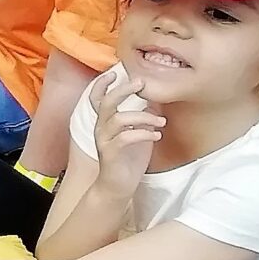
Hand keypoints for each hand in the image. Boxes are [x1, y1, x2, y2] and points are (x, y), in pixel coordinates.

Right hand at [88, 65, 163, 197]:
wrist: (117, 186)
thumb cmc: (128, 159)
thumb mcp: (137, 133)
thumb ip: (142, 118)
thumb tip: (154, 102)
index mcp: (105, 122)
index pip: (97, 98)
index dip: (103, 84)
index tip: (116, 73)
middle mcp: (101, 129)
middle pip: (107, 103)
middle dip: (124, 90)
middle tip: (141, 83)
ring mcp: (103, 141)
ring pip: (119, 119)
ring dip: (144, 117)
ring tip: (161, 123)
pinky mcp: (110, 154)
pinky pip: (125, 138)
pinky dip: (143, 133)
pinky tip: (156, 136)